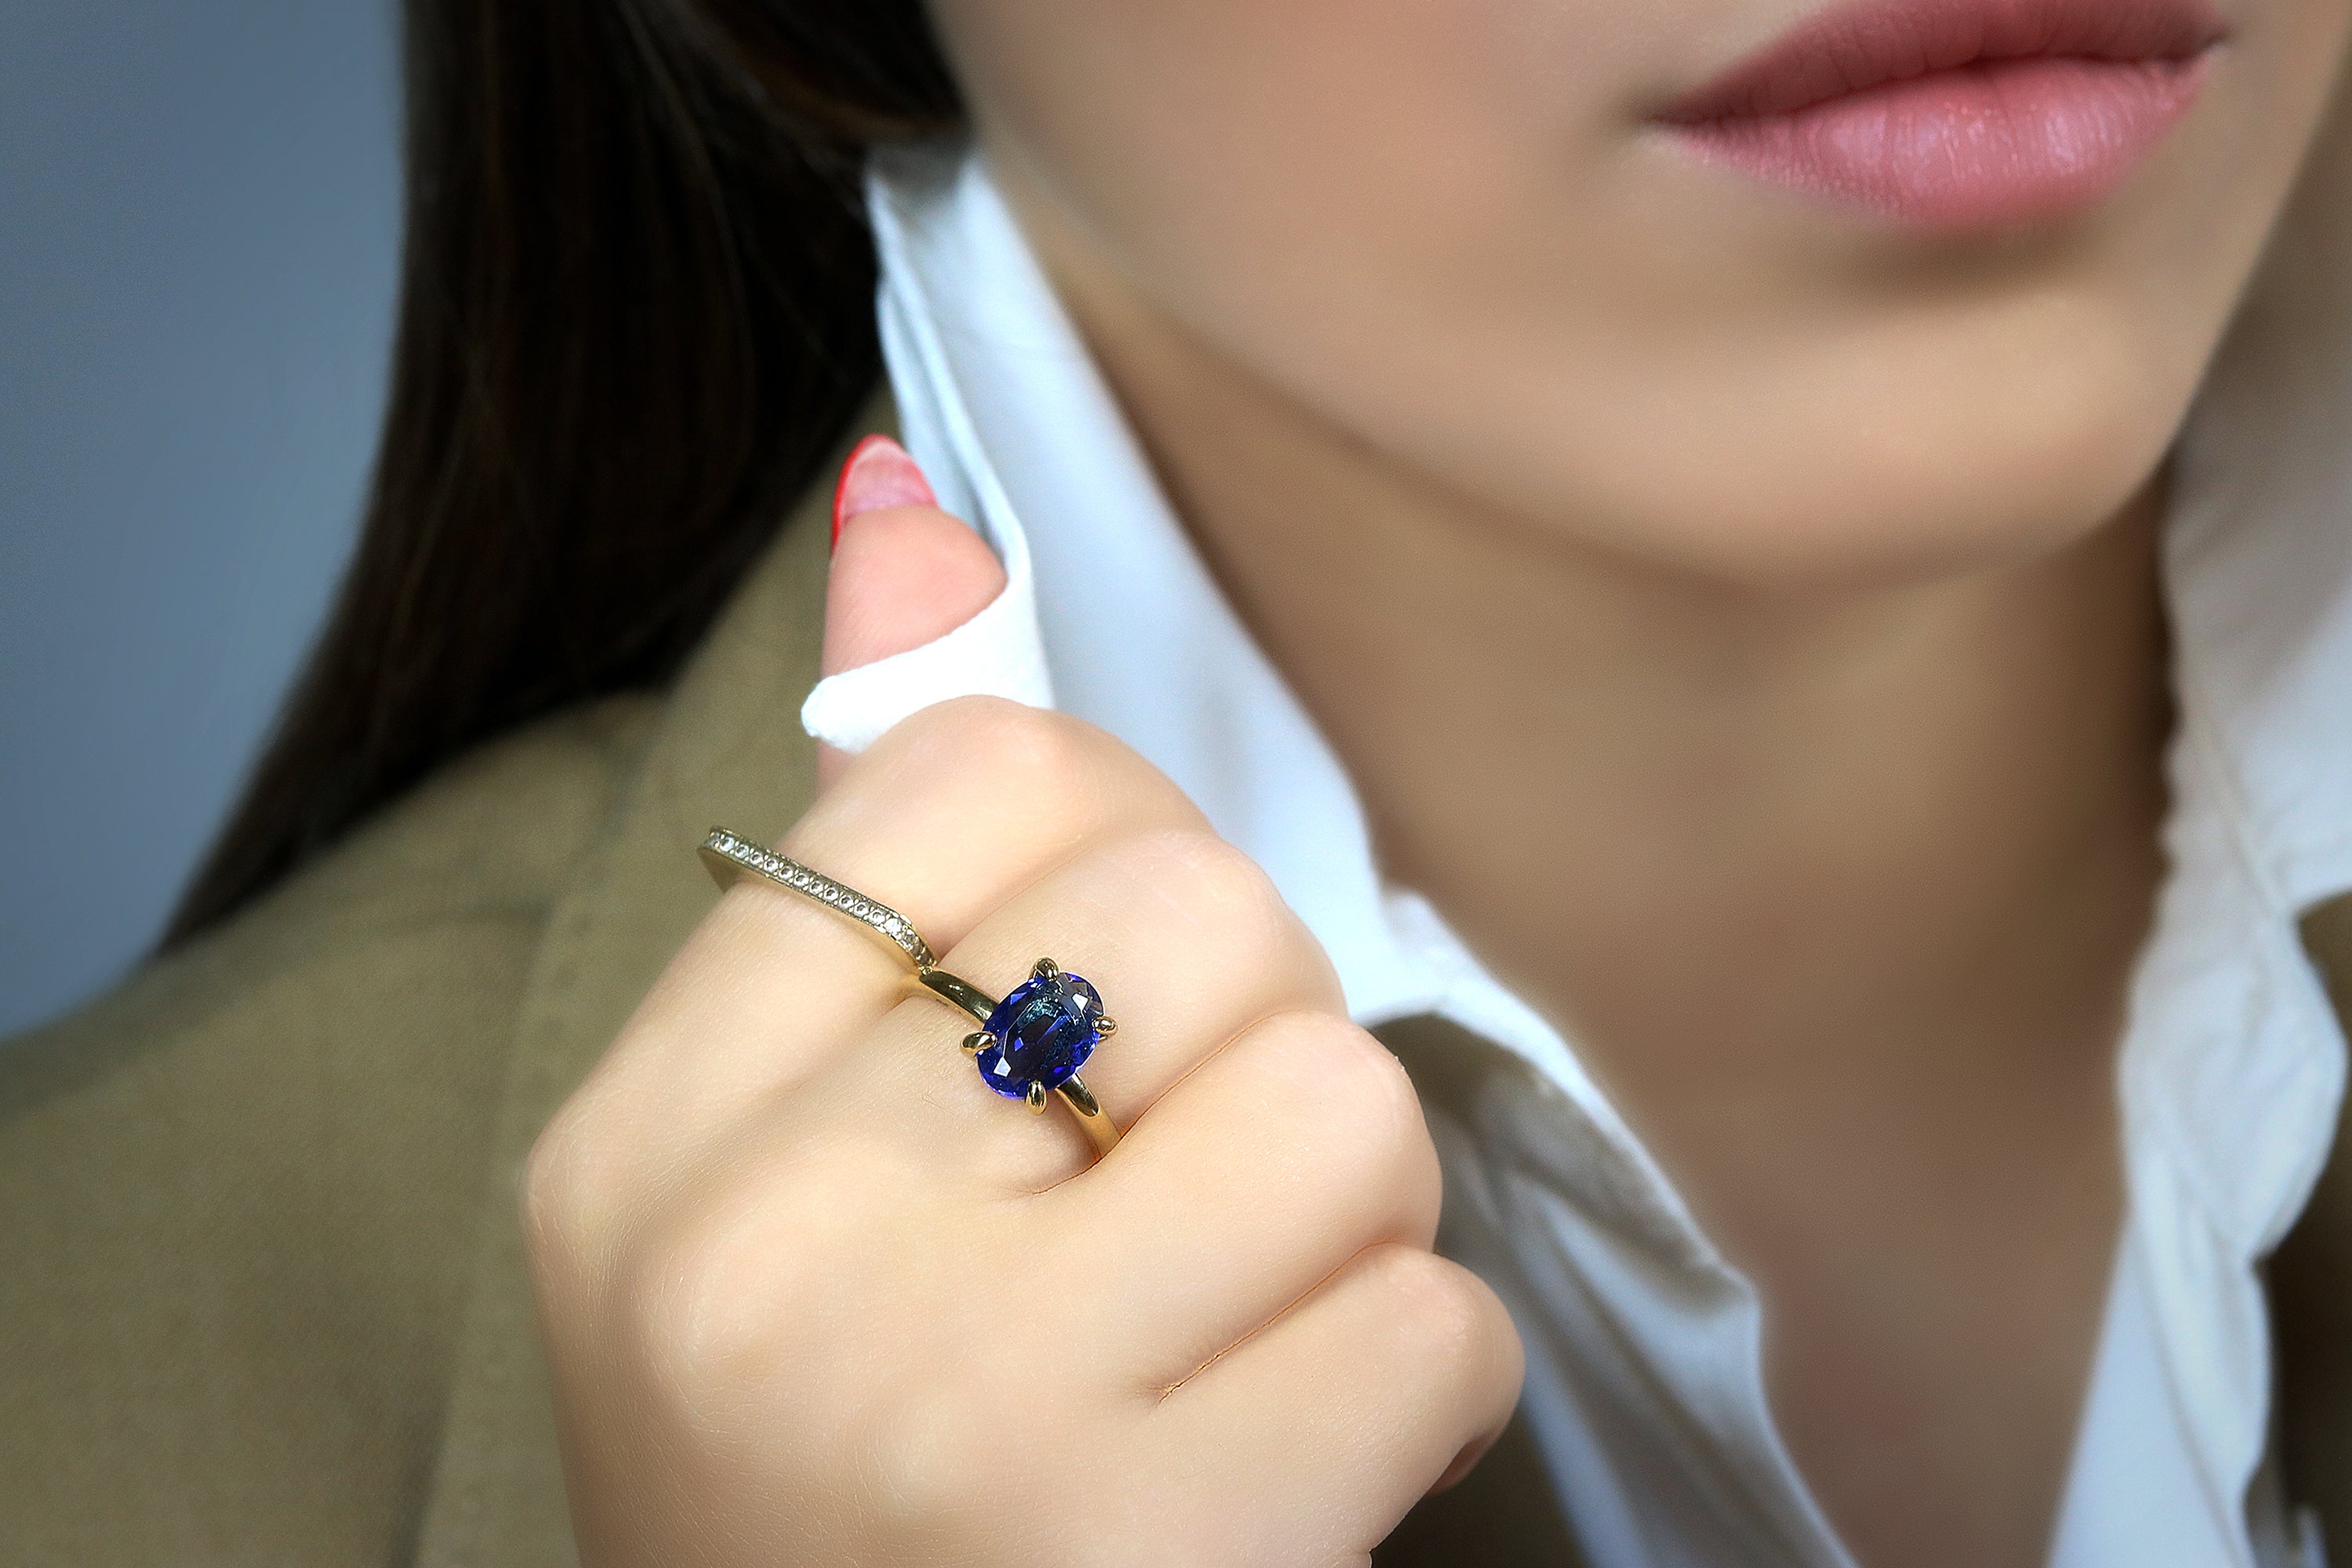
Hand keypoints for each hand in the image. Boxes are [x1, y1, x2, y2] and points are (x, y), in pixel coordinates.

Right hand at [522, 439, 1523, 1565]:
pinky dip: (1411, 1395)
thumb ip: (868, 861)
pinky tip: (1283, 1472)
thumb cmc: (843, 1478)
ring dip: (1341, 1234)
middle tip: (1159, 1217)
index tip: (1096, 1018)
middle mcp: (765, 1250)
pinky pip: (1430, 1325)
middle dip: (1244, 1051)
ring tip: (1217, 1352)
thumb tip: (911, 494)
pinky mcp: (1144, 1550)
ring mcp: (948, 1407)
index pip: (980, 771)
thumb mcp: (774, 1185)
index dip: (1115, 861)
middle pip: (1191, 912)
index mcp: (651, 1137)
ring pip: (1339, 1105)